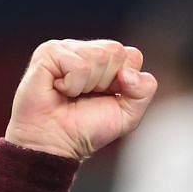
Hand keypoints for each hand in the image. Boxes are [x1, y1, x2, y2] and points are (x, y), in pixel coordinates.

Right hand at [4, 39, 158, 160]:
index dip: (125, 82)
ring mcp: (66, 48)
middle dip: (106, 82)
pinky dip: (72, 85)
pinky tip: (59, 90)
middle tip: (86, 96)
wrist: (55, 143)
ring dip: (87, 85)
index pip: (132, 55)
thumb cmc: (86, 128)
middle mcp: (86, 50)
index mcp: (106, 60)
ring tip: (71, 94)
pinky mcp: (48, 52)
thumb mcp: (128, 114)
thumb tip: (128, 72)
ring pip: (98, 56)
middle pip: (116, 51)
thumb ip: (144, 91)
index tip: (106, 96)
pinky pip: (79, 65)